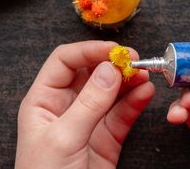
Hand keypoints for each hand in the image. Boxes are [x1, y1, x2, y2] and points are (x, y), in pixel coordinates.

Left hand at [16, 41, 154, 168]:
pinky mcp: (106, 138)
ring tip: (146, 75)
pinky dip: (135, 102)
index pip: (65, 62)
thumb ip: (89, 103)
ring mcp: (88, 122)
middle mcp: (65, 107)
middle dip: (114, 64)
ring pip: (111, 92)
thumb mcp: (64, 138)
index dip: (89, 51)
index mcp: (44, 101)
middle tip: (136, 61)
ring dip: (129, 81)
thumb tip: (109, 69)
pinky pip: (122, 114)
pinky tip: (146, 93)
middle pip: (92, 73)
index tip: (115, 51)